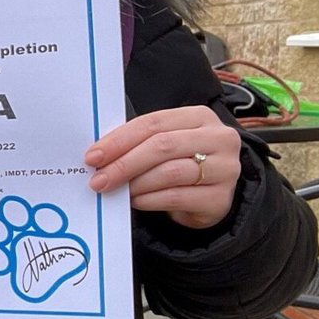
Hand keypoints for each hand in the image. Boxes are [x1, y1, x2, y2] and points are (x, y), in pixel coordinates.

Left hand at [85, 106, 240, 228]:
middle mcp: (218, 138)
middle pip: (162, 146)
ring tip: (117, 191)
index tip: (93, 156)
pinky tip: (136, 201)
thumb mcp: (164, 145)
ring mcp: (224, 168)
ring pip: (170, 172)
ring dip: (136, 183)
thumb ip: (138, 143)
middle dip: (124, 164)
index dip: (120, 139)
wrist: (209, 196)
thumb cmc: (180, 163)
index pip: (153, 123)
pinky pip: (177, 197)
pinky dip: (149, 200)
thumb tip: (98, 155)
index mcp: (199, 117)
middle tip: (99, 179)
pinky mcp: (220, 198)